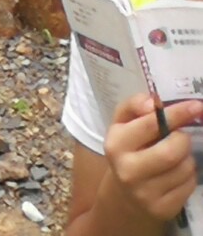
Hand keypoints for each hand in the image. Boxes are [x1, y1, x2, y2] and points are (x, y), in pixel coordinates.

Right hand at [103, 93, 202, 222]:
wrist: (124, 197)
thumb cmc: (128, 152)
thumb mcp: (123, 125)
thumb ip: (134, 106)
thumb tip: (152, 102)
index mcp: (115, 144)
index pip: (151, 124)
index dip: (177, 114)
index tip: (196, 106)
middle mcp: (127, 170)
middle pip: (172, 150)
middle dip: (183, 141)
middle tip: (179, 138)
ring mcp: (145, 193)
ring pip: (185, 168)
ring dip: (187, 159)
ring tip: (175, 158)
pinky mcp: (162, 209)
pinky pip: (189, 186)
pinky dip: (189, 176)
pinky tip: (176, 175)